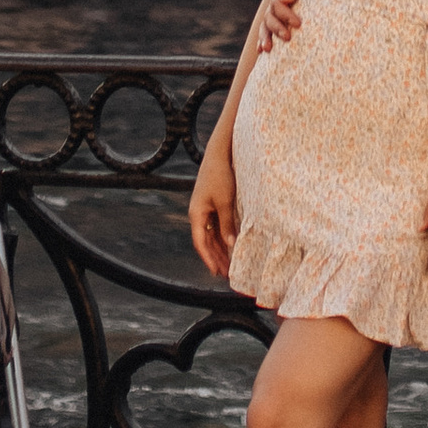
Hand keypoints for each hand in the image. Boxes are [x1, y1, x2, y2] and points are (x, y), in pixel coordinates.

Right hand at [189, 142, 239, 279]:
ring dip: (219, 249)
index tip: (216, 272)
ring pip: (211, 234)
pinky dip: (222, 237)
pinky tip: (230, 245)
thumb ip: (227, 224)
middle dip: (215, 257)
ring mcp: (205, 209)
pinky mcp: (212, 203)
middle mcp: (198, 213)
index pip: (201, 243)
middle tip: (225, 274)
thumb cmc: (221, 176)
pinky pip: (215, 225)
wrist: (219, 154)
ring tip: (228, 264)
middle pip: (205, 241)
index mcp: (196, 214)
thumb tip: (231, 245)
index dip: (208, 258)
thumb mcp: (225, 202)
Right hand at [257, 0, 317, 54]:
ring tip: (268, 48)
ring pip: (265, 25)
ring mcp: (275, 12)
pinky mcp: (278, 22)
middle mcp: (276, 1)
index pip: (277, 3)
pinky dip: (261, 40)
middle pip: (270, 16)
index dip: (285, 14)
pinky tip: (261, 50)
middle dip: (277, 28)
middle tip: (288, 37)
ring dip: (265, 36)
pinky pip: (265, 31)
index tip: (298, 24)